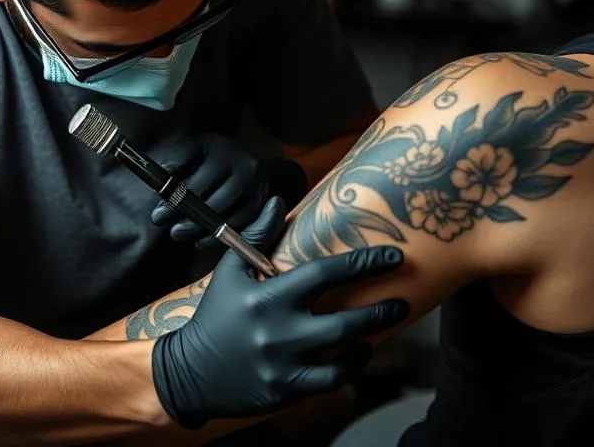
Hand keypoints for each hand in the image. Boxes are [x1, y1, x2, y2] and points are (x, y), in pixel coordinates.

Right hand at [150, 197, 409, 428]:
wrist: (191, 374)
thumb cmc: (216, 316)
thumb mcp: (229, 272)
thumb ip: (256, 236)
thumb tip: (277, 202)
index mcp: (267, 297)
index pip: (324, 275)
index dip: (363, 264)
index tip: (394, 256)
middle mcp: (278, 331)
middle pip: (345, 322)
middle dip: (381, 310)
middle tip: (402, 300)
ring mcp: (284, 365)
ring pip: (343, 355)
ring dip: (370, 337)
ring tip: (385, 324)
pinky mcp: (286, 391)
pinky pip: (331, 381)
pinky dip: (351, 367)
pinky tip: (359, 353)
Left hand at [152, 134, 270, 248]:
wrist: (237, 157)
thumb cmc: (207, 154)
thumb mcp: (191, 149)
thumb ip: (177, 160)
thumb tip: (165, 174)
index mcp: (225, 150)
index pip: (200, 182)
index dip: (178, 202)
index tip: (159, 215)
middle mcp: (248, 167)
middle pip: (219, 202)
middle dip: (193, 220)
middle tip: (173, 232)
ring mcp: (260, 187)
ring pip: (233, 217)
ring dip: (205, 232)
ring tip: (184, 236)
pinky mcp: (263, 204)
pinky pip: (243, 227)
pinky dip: (221, 238)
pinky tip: (201, 240)